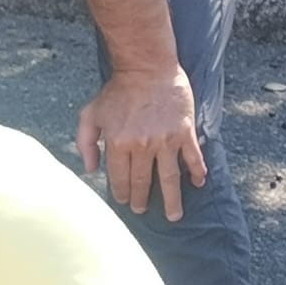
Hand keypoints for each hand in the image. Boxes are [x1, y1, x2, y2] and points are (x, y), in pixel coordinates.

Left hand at [75, 67, 205, 219]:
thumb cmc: (117, 92)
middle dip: (142, 200)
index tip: (124, 202)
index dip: (121, 193)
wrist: (147, 68)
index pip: (120, 178)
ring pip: (170, 178)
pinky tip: (198, 184)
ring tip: (174, 215)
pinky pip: (193, 158)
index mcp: (118, 143)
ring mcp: (166, 140)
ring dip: (172, 199)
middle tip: (143, 210)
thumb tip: (90, 170)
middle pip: (143, 182)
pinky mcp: (184, 132)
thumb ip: (86, 143)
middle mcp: (142, 145)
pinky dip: (197, 173)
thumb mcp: (91, 114)